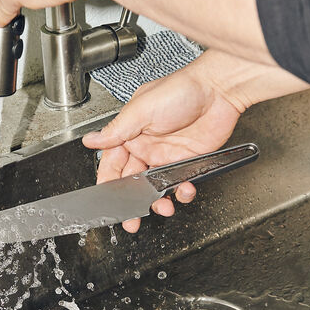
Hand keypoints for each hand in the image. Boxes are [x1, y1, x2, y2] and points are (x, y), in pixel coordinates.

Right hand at [81, 50, 309, 231]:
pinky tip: (183, 191)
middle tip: (130, 220)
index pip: (112, 163)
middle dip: (131, 202)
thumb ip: (116, 131)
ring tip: (161, 209)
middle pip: (133, 181)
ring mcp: (167, 155)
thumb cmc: (181, 89)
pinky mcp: (188, 161)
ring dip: (157, 201)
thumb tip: (90, 140)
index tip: (107, 201)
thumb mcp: (141, 109)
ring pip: (156, 186)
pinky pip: (180, 183)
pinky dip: (181, 191)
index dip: (108, 183)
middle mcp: (147, 146)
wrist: (218, 90)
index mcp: (130, 132)